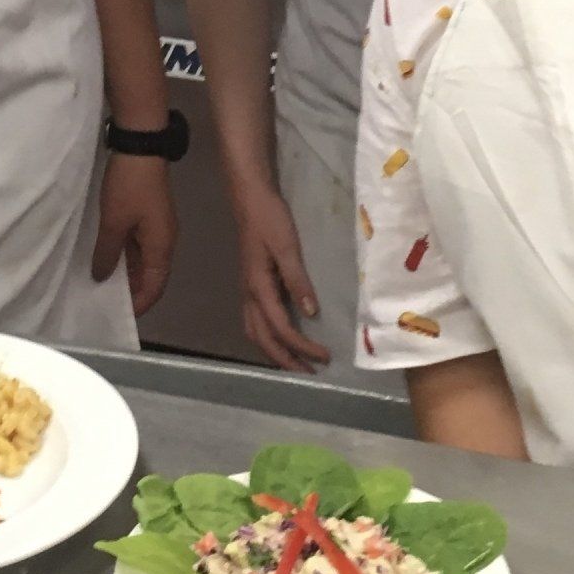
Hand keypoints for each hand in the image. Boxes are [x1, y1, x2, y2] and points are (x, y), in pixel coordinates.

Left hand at [92, 154, 176, 314]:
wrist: (141, 145)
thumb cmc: (129, 187)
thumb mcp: (114, 222)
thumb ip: (108, 254)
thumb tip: (102, 277)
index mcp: (163, 246)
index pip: (155, 286)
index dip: (140, 303)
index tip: (119, 314)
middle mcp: (165, 239)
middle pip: (152, 275)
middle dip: (133, 290)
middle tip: (106, 301)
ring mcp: (158, 226)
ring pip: (145, 259)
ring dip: (128, 272)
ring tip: (103, 282)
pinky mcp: (149, 214)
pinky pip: (139, 244)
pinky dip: (126, 255)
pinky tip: (107, 257)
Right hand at [232, 180, 331, 373]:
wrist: (250, 198)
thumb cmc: (269, 219)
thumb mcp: (287, 246)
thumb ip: (297, 280)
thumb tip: (310, 313)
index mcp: (258, 288)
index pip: (281, 329)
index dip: (302, 347)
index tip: (325, 357)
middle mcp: (249, 294)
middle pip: (263, 339)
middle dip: (285, 360)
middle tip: (309, 374)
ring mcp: (247, 290)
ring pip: (255, 332)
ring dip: (274, 352)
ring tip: (295, 363)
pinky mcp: (251, 284)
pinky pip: (256, 321)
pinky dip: (268, 336)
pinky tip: (282, 336)